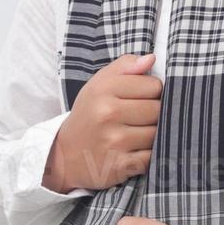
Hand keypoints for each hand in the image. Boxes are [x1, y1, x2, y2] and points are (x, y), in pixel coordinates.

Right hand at [43, 52, 160, 192]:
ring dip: (152, 134)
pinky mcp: (120, 165)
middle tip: (138, 117)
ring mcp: (114, 141)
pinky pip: (152, 156)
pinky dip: (148, 154)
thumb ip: (125, 66)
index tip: (140, 97)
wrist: (65, 155)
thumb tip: (151, 59)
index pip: (154, 86)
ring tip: (136, 133)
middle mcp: (107, 114)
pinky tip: (134, 150)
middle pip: (158, 109)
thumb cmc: (89, 114)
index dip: (152, 91)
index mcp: (103, 90)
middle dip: (154, 113)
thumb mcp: (99, 84)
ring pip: (157, 133)